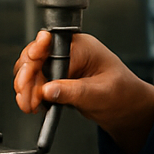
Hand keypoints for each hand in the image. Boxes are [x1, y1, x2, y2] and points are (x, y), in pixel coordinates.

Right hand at [13, 30, 153, 153]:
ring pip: (30, 70)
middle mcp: (69, 52)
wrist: (128, 109)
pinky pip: (35, 82)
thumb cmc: (124, 94)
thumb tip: (47, 90)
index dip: (35, 56)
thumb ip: (74, 92)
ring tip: (29, 105)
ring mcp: (62, 65)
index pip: (49, 45)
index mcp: (82, 47)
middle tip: (27, 98)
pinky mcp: (57, 79)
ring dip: (25, 88)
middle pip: (34, 57)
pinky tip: (32, 104)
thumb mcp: (100, 94)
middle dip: (26, 78)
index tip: (28, 73)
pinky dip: (30, 93)